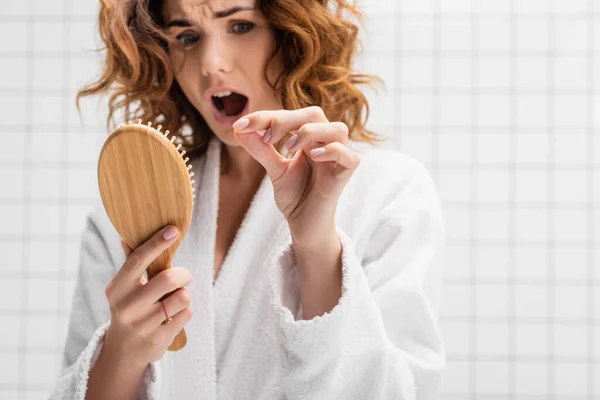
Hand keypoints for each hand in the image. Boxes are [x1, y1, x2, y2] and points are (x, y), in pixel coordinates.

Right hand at [102, 226, 193, 366]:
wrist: (124, 350)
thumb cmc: (130, 308)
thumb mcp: (125, 288)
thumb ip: (131, 263)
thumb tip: (128, 236)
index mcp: (118, 288)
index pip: (138, 260)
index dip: (157, 243)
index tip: (173, 230)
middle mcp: (128, 306)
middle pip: (169, 279)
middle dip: (183, 275)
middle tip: (183, 277)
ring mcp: (143, 324)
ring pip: (183, 296)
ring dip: (184, 295)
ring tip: (174, 300)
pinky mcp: (159, 338)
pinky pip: (187, 314)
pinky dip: (185, 311)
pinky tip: (173, 317)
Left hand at [233, 106, 359, 246]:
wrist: (304, 226)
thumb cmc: (295, 196)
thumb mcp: (274, 169)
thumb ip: (260, 149)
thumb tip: (238, 129)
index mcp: (310, 138)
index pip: (291, 115)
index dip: (266, 117)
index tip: (241, 126)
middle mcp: (326, 143)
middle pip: (314, 114)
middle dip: (287, 120)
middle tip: (267, 137)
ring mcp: (338, 159)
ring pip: (338, 129)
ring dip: (310, 132)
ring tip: (287, 148)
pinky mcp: (344, 176)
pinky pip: (349, 157)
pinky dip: (333, 151)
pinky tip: (313, 156)